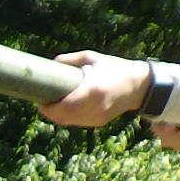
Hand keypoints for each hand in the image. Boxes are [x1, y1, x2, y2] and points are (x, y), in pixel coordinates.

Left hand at [37, 52, 152, 127]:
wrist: (139, 86)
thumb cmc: (114, 68)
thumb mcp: (92, 58)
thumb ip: (70, 60)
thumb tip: (51, 63)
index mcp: (92, 90)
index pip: (64, 106)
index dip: (48, 108)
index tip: (40, 101)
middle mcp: (95, 106)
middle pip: (64, 117)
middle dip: (50, 113)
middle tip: (43, 103)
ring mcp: (98, 116)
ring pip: (69, 122)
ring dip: (58, 116)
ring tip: (52, 105)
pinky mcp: (100, 122)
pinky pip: (78, 122)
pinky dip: (68, 117)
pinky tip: (65, 109)